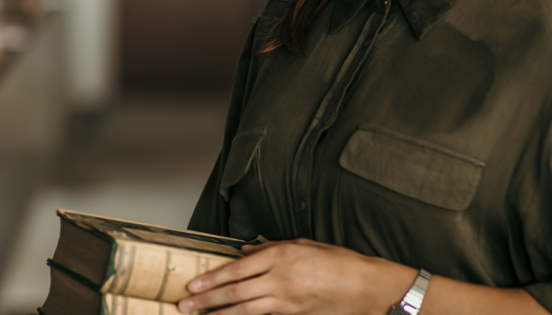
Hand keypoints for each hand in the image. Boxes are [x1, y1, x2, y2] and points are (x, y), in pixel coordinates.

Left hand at [176, 239, 414, 314]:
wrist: (366, 286)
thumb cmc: (338, 261)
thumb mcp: (303, 244)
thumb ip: (271, 246)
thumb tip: (246, 250)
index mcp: (280, 256)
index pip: (236, 269)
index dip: (211, 279)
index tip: (193, 286)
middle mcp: (280, 279)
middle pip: (235, 292)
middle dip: (206, 301)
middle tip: (185, 306)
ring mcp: (287, 301)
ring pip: (244, 311)